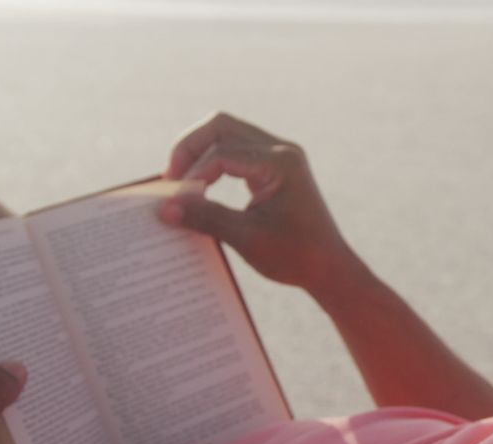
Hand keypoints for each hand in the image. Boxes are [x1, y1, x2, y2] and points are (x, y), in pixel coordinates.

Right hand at [160, 112, 361, 291]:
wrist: (329, 268)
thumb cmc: (295, 256)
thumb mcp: (247, 239)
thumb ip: (205, 218)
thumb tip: (163, 209)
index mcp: (281, 163)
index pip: (222, 153)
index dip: (192, 174)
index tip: (174, 201)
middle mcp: (282, 150)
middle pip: (220, 126)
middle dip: (189, 149)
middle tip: (170, 180)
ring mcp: (280, 154)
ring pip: (226, 133)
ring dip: (199, 153)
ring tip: (181, 183)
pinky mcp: (275, 165)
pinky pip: (236, 148)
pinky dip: (214, 161)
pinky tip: (200, 186)